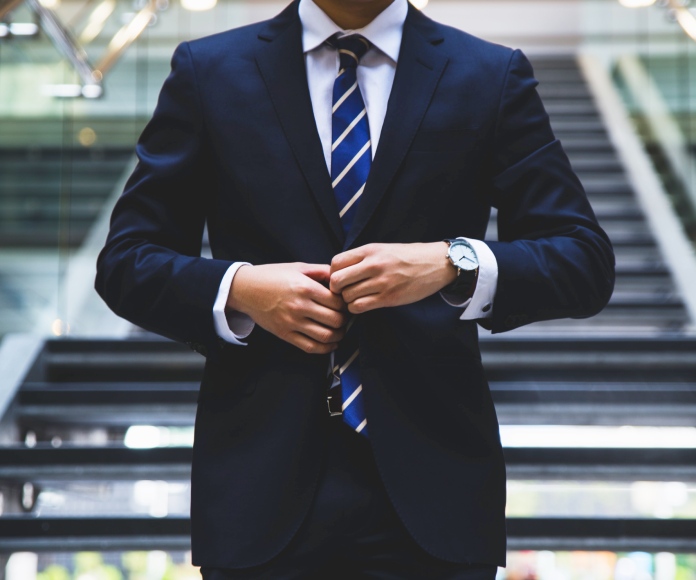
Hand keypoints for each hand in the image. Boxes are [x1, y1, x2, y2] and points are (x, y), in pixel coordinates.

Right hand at [227, 263, 347, 353]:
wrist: (245, 289)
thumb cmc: (272, 276)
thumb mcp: (298, 267)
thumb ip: (321, 271)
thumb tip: (341, 276)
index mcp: (305, 287)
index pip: (337, 302)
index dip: (346, 304)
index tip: (345, 303)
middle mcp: (299, 306)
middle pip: (335, 320)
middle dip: (344, 320)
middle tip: (345, 317)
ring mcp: (292, 322)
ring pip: (326, 336)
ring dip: (338, 336)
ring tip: (340, 330)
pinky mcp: (285, 334)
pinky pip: (310, 347)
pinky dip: (325, 348)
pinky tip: (331, 344)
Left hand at [330, 242, 456, 313]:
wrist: (435, 264)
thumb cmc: (407, 257)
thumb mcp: (383, 249)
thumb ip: (362, 258)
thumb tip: (339, 271)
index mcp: (370, 250)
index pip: (335, 263)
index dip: (333, 273)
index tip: (340, 278)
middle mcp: (373, 265)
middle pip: (337, 281)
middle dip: (336, 289)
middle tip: (344, 291)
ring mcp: (381, 282)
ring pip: (347, 296)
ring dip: (348, 300)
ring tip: (357, 298)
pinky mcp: (389, 298)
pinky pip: (360, 307)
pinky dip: (357, 308)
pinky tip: (364, 304)